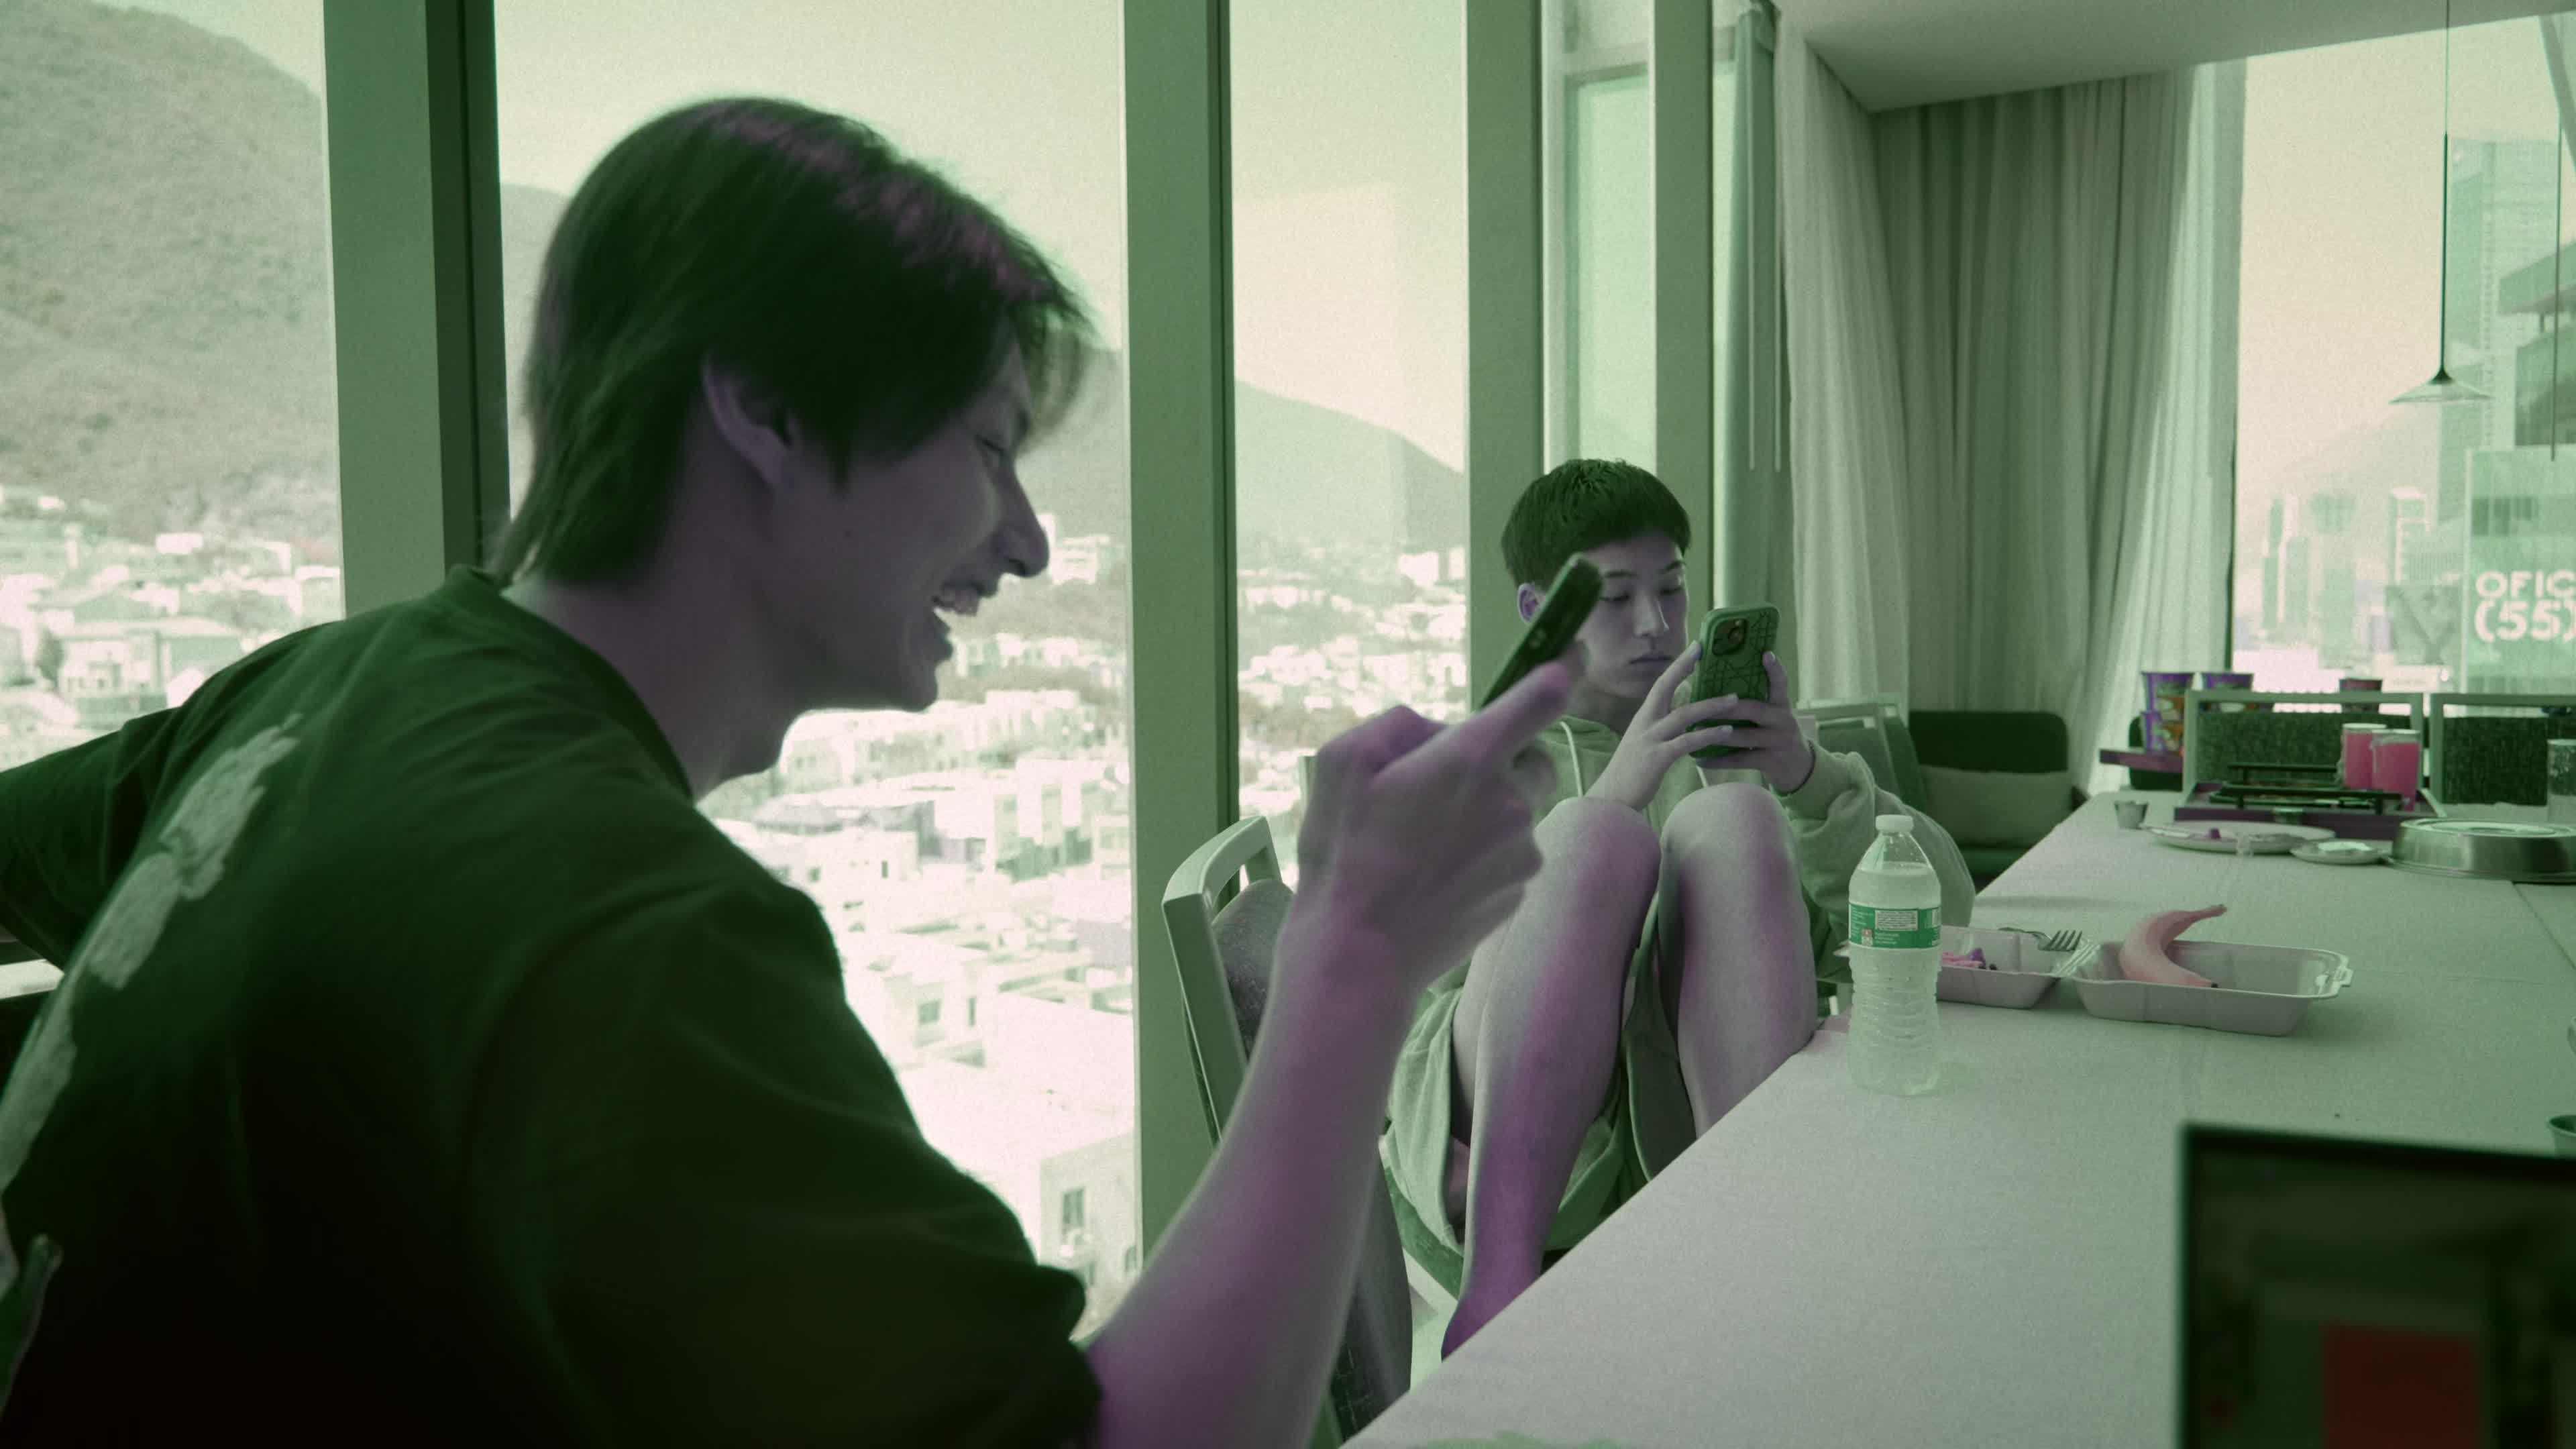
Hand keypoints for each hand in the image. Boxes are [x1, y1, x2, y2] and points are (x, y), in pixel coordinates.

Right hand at [1285, 648, 1578, 1006]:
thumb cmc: (1344, 852)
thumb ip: (1398, 724)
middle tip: (1438, 787)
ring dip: (1485, 812)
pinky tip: (1436, 876)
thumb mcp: (1343, 761)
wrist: (1360, 952)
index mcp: (1470, 758)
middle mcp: (1510, 800)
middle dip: (1497, 760)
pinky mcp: (1520, 890)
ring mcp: (1521, 849)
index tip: (1574, 656)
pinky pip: (1511, 852)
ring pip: (1516, 809)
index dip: (1561, 670)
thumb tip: (1437, 728)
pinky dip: (1484, 854)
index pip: (1540, 698)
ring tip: (1424, 844)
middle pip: (1529, 758)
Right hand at [1586, 644, 1761, 813]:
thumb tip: (1684, 716)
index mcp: (1643, 718)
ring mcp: (1650, 739)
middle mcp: (1644, 723)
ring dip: (1711, 705)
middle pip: (1665, 687)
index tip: (1696, 647)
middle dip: (1685, 667)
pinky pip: (1687, 742)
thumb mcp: (1645, 744)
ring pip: (1683, 715)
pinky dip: (1708, 735)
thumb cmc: (1632, 774)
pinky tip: (1726, 731)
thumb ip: (1663, 728)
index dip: (1678, 665)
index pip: (1660, 684)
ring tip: (1735, 699)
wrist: (1612, 799)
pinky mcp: (1657, 758)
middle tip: (1706, 651)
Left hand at [1686, 651, 1813, 795]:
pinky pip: (1740, 760)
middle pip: (1753, 709)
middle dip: (1725, 707)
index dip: (1775, 669)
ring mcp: (1778, 741)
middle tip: (1701, 704)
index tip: (1765, 653)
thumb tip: (1717, 686)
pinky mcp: (1771, 761)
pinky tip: (1699, 760)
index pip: (1781, 683)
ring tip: (1693, 730)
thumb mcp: (1772, 715)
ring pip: (1743, 736)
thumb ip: (1754, 702)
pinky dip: (1718, 761)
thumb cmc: (1775, 734)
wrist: (1798, 767)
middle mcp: (1783, 720)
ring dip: (1716, 734)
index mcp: (1781, 705)